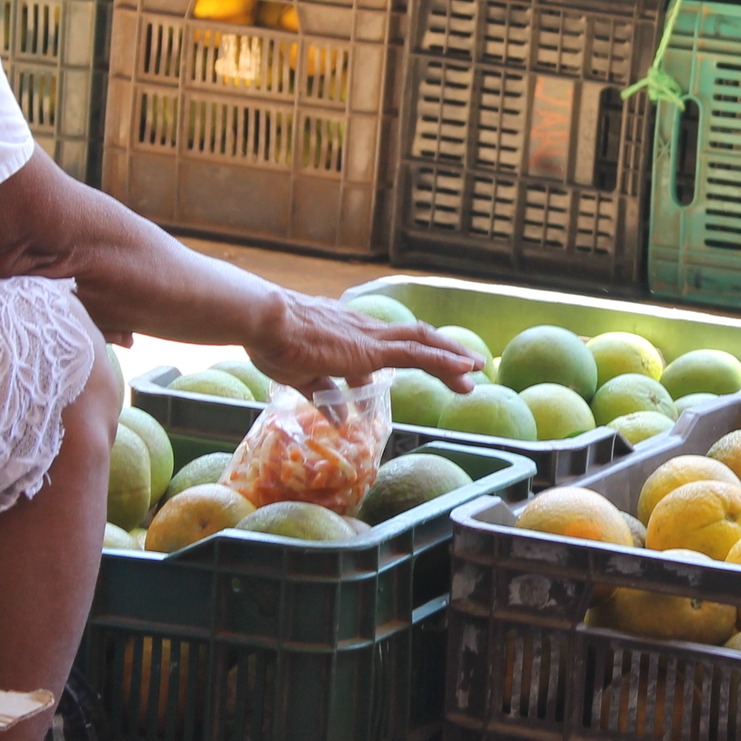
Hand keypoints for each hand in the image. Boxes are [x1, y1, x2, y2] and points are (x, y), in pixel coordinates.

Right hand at [245, 288, 481, 395]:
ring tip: (474, 370)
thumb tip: (341, 419)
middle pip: (413, 340)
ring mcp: (370, 338)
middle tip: (465, 372)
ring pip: (422, 342)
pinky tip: (464, 368)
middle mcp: (365, 331)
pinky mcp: (372, 349)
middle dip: (441, 356)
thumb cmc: (274, 344)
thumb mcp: (301, 377)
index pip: (384, 348)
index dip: (402, 361)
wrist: (266, 321)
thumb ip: (325, 396)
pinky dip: (445, 359)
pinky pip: (418, 353)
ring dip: (451, 357)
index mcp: (348, 336)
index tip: (417, 375)